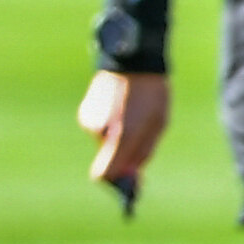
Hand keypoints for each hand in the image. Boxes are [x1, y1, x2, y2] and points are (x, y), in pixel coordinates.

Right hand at [78, 68, 168, 189]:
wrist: (133, 58)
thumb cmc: (153, 93)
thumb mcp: (158, 124)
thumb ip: (143, 152)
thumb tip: (131, 176)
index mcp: (120, 135)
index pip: (105, 175)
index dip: (117, 183)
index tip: (131, 186)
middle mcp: (98, 130)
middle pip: (107, 159)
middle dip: (123, 157)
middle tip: (142, 142)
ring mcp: (88, 120)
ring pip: (103, 142)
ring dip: (118, 138)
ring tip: (134, 116)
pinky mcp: (85, 111)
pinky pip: (98, 128)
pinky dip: (110, 125)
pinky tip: (123, 107)